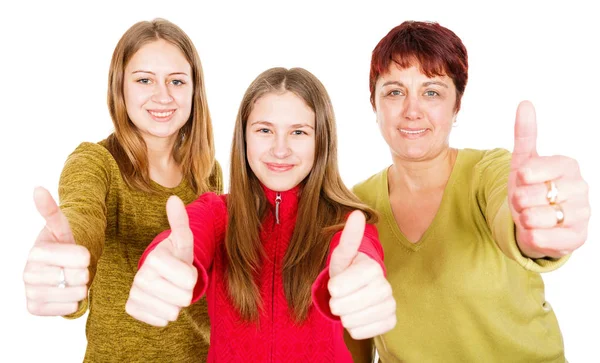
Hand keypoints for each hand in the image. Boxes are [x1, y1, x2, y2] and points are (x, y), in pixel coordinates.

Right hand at [23, 187, 89, 315]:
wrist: (57, 270)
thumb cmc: (63, 246)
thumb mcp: (62, 228)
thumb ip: (52, 211)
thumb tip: (37, 188)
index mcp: (36, 252)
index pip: (82, 257)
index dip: (86, 256)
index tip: (79, 254)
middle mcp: (27, 273)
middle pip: (80, 276)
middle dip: (84, 272)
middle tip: (74, 268)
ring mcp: (30, 292)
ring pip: (77, 294)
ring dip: (81, 287)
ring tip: (70, 279)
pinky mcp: (35, 308)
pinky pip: (71, 308)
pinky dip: (75, 301)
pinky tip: (66, 292)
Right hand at [126, 196, 197, 326]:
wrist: (160, 274)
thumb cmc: (176, 257)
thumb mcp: (183, 241)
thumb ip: (180, 222)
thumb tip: (174, 199)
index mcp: (155, 258)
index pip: (190, 280)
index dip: (192, 277)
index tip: (183, 268)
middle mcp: (140, 276)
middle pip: (183, 298)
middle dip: (185, 291)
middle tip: (177, 281)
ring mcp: (134, 293)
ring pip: (173, 313)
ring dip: (176, 303)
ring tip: (169, 289)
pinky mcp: (132, 308)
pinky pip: (161, 321)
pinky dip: (165, 313)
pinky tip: (160, 300)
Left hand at [328, 210, 395, 339]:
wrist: (361, 290)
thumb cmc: (348, 271)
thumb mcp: (342, 255)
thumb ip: (349, 238)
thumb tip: (358, 214)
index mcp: (373, 268)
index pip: (338, 287)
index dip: (332, 287)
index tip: (337, 283)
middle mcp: (386, 287)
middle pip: (343, 306)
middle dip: (336, 303)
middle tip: (342, 296)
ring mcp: (390, 306)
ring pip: (351, 321)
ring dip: (344, 316)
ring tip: (350, 305)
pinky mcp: (390, 322)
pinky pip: (360, 333)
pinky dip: (354, 327)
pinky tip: (359, 315)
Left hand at [508, 101, 589, 257]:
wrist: (534, 221)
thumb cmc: (529, 188)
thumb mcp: (523, 161)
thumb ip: (525, 134)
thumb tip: (525, 104)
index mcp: (568, 165)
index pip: (534, 169)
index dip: (521, 178)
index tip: (522, 179)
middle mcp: (580, 188)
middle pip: (533, 196)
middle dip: (519, 201)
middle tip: (523, 202)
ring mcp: (582, 213)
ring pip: (537, 218)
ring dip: (523, 219)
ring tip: (528, 216)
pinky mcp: (577, 237)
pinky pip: (546, 239)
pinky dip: (531, 237)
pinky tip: (532, 231)